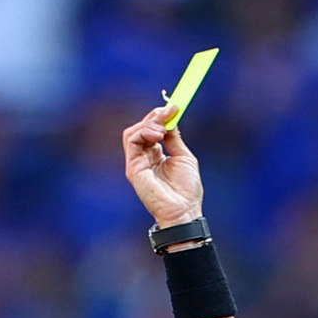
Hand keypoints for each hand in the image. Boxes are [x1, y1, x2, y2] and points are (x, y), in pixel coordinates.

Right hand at [122, 105, 203, 227]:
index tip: (175, 107)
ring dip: (149, 123)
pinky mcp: (133, 168)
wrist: (184, 210)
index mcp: (155, 156)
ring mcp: (136, 163)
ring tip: (163, 128)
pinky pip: (131, 140)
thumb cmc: (186, 190)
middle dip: (155, 116)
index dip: (160, 117)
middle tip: (170, 111)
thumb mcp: (183, 156)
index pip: (151, 130)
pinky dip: (143, 131)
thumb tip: (170, 120)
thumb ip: (174, 139)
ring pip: (133, 132)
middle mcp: (144, 158)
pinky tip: (158, 135)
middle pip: (141, 128)